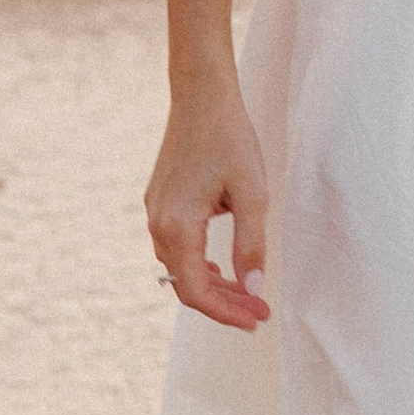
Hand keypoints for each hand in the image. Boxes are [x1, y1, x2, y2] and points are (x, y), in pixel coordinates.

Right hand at [145, 85, 271, 332]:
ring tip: (247, 293)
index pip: (196, 292)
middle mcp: (158, 223)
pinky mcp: (160, 201)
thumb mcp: (252, 194)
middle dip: (223, 303)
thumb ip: (251, 245)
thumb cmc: (230, 138)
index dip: (226, 313)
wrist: (201, 95)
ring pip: (180, 267)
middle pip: (185, 285)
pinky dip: (200, 263)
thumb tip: (253, 289)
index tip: (256, 320)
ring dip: (213, 284)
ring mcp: (155, 212)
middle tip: (258, 311)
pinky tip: (224, 266)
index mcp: (177, 226)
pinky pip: (176, 246)